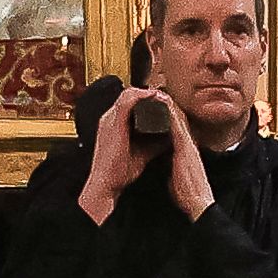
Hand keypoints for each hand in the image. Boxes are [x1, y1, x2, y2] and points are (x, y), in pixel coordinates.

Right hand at [77, 88, 176, 224]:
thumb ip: (154, 143)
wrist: (106, 184)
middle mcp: (110, 118)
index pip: (131, 102)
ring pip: (129, 93)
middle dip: (150, 95)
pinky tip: (156, 97)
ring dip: (149, 93)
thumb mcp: (142, 153)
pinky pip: (127, 99)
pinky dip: (143, 96)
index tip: (165, 102)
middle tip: (167, 98)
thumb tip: (170, 137)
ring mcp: (110, 118)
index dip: (148, 99)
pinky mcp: (113, 122)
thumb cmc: (119, 172)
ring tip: (164, 97)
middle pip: (131, 95)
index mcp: (115, 124)